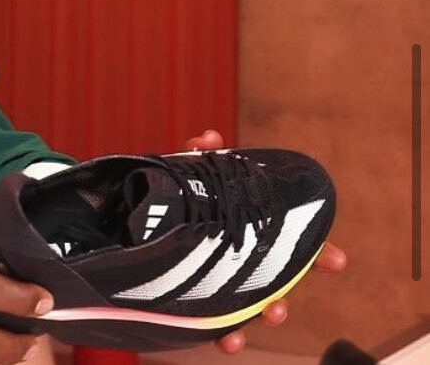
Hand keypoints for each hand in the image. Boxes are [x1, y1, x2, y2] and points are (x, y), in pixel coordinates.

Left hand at [183, 130, 347, 353]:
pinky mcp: (202, 300)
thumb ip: (199, 157)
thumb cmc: (179, 200)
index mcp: (250, 230)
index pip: (289, 240)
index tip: (338, 261)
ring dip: (259, 317)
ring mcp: (225, 281)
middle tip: (279, 307)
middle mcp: (244, 259)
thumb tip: (210, 139)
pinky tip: (226, 342)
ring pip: (252, 307)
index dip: (317, 251)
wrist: (141, 225)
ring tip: (259, 322)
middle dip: (282, 296)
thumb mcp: (189, 175)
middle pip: (275, 282)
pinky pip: (217, 323)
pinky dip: (224, 335)